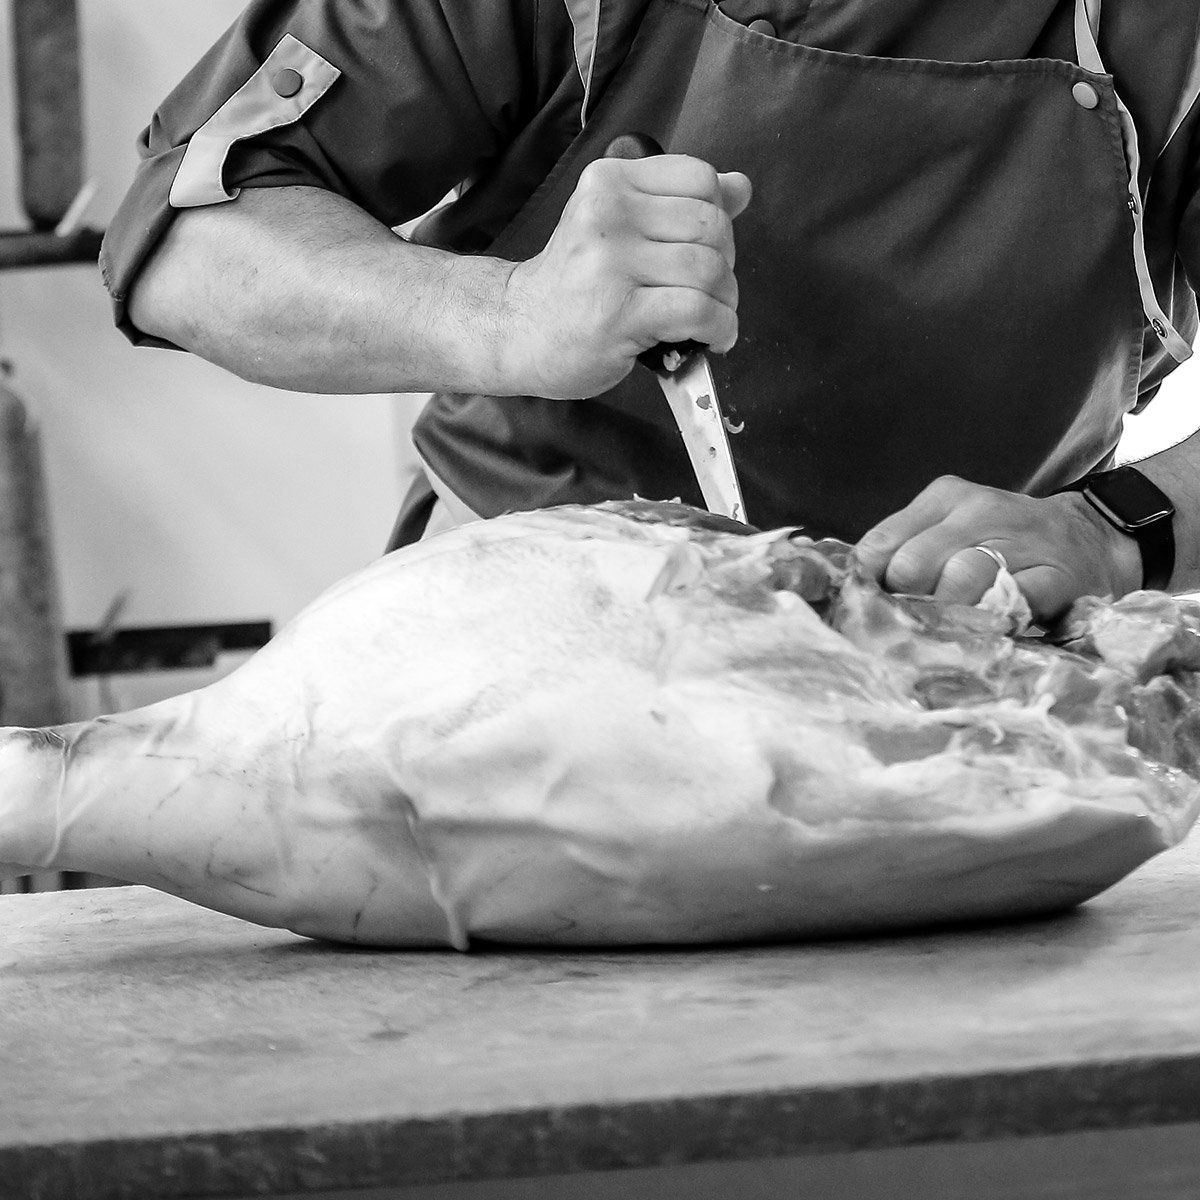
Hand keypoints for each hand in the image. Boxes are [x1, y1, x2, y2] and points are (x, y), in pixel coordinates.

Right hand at [498, 154, 752, 398]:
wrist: (518, 331)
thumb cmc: (574, 285)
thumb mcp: (620, 229)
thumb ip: (679, 205)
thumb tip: (739, 187)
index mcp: (610, 181)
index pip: (700, 178)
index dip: (718, 217)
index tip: (704, 250)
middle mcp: (608, 213)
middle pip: (711, 227)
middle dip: (725, 265)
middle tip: (709, 292)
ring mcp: (611, 263)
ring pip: (709, 271)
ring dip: (724, 302)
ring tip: (710, 318)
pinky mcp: (619, 313)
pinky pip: (697, 312)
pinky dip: (719, 329)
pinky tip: (712, 339)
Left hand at [853, 475, 1143, 623]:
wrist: (1092, 540)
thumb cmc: (1002, 544)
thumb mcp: (949, 532)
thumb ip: (903, 555)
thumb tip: (852, 592)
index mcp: (945, 498)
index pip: (881, 545)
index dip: (870, 586)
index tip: (872, 611)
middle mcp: (981, 510)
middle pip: (913, 566)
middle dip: (905, 606)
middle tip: (908, 631)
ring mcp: (1022, 540)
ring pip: (960, 580)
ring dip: (945, 617)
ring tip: (944, 636)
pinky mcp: (1058, 575)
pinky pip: (1012, 602)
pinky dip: (991, 623)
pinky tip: (985, 632)